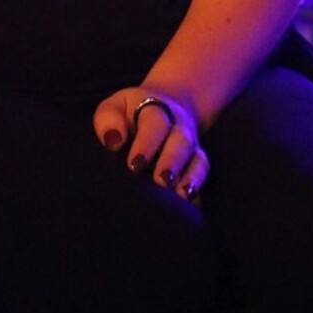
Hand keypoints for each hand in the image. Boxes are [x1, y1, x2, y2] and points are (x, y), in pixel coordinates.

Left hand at [93, 86, 208, 201]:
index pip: (155, 122)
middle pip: (181, 140)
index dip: (147, 143)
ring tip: (182, 195)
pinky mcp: (197, 164)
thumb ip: (108, 120)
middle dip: (172, 161)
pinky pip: (204, 177)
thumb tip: (113, 141)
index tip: (134, 165)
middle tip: (161, 180)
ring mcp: (190, 146)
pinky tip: (192, 204)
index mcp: (155, 108)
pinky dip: (199, 190)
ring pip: (197, 158)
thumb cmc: (128, 115)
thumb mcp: (114, 109)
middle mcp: (177, 126)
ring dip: (191, 177)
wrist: (162, 107)